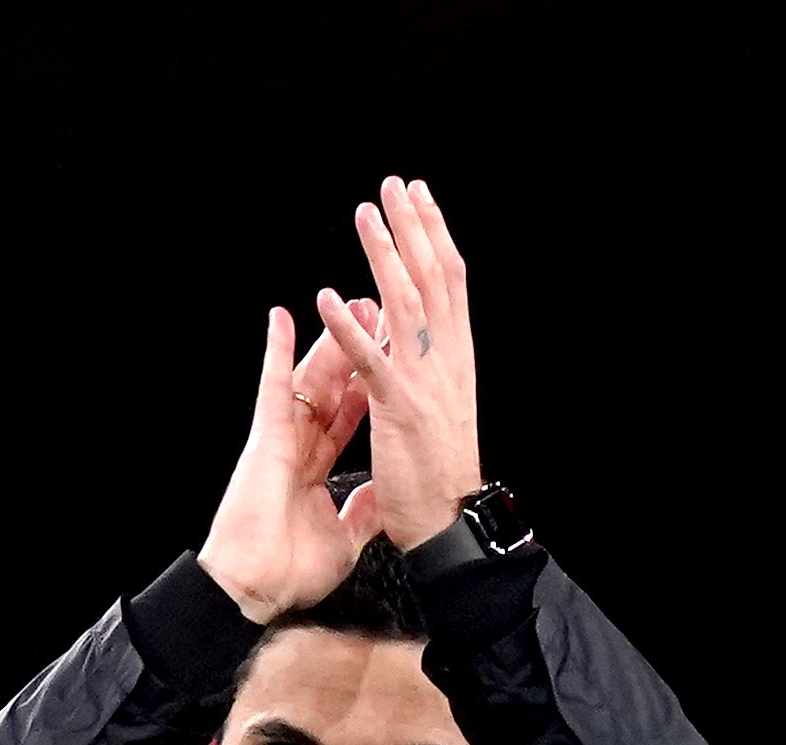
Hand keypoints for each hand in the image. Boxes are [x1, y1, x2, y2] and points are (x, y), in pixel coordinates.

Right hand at [197, 299, 389, 623]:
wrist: (254, 587)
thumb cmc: (288, 572)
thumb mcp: (344, 540)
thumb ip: (360, 514)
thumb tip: (382, 497)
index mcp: (313, 471)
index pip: (346, 418)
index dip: (367, 386)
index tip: (388, 358)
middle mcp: (296, 448)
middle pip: (331, 389)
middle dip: (355, 351)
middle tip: (376, 314)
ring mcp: (278, 440)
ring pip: (308, 381)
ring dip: (329, 342)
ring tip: (351, 302)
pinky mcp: (264, 439)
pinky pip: (273, 388)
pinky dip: (277, 352)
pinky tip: (283, 318)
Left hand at [314, 176, 481, 551]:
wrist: (449, 520)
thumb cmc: (439, 474)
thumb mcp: (437, 410)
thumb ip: (423, 370)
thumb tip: (406, 340)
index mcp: (456, 358)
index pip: (449, 282)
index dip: (435, 236)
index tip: (420, 197)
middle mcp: (446, 360)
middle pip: (432, 278)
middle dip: (413, 227)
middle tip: (393, 184)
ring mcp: (423, 382)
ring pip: (405, 304)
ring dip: (384, 256)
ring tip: (365, 216)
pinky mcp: (398, 409)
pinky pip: (370, 361)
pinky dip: (350, 328)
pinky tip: (329, 297)